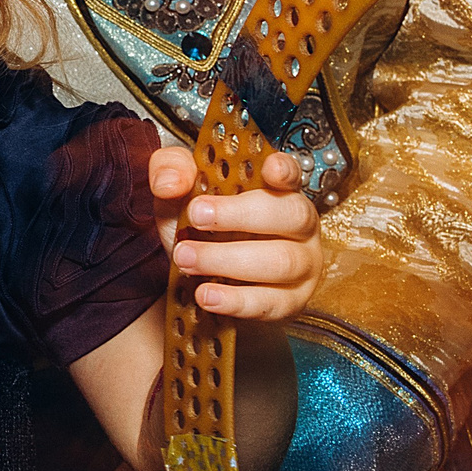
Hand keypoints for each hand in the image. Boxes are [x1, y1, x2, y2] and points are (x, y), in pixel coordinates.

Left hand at [149, 147, 322, 319]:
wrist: (195, 275)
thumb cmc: (198, 225)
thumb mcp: (177, 191)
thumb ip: (170, 171)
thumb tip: (171, 183)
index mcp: (276, 189)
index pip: (291, 173)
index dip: (285, 169)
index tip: (270, 168)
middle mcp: (298, 225)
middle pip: (290, 215)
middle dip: (238, 216)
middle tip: (195, 217)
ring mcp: (301, 265)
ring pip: (280, 261)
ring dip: (226, 260)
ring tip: (185, 258)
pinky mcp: (290, 302)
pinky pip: (269, 302)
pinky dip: (235, 300)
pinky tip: (206, 295)